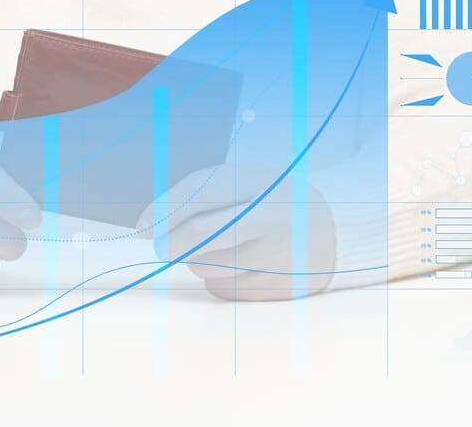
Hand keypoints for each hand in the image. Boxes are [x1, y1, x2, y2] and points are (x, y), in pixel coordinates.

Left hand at [135, 162, 334, 300]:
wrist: (331, 233)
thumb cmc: (270, 203)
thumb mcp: (245, 182)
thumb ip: (198, 195)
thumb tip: (145, 226)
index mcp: (262, 181)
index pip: (201, 194)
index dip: (163, 211)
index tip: (141, 227)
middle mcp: (273, 217)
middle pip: (200, 235)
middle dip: (169, 242)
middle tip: (161, 245)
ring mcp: (279, 256)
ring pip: (206, 266)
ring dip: (196, 260)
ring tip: (219, 248)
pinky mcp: (278, 288)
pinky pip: (222, 289)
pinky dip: (217, 280)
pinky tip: (239, 266)